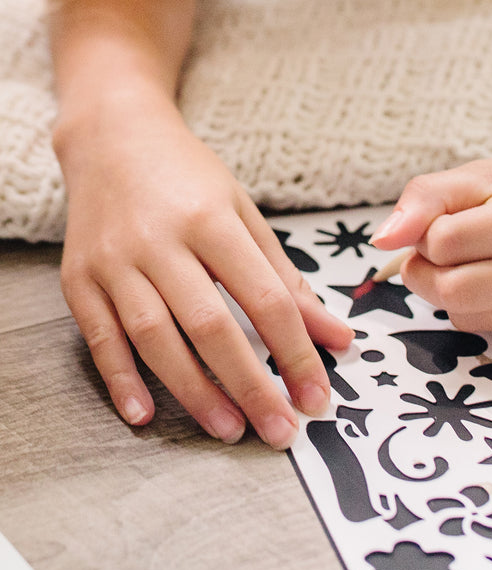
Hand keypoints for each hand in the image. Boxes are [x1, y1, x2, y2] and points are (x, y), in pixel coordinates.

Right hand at [57, 101, 352, 447]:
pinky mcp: (78, 278)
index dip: (296, 352)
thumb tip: (335, 336)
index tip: (316, 396)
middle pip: (211, 326)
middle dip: (251, 386)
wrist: (113, 138)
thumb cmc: (190, 178)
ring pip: (155, 338)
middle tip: (280, 431)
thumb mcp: (245, 216)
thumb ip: (287, 279)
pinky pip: (99, 337)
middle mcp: (160, 241)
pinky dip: (120, 379)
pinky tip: (143, 416)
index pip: (265, 298)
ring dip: (194, 392)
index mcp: (212, 220)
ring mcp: (114, 261)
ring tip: (230, 430)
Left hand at [371, 140, 491, 347]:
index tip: (444, 221)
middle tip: (441, 249)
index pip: (449, 243)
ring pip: (466, 318)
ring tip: (482, 260)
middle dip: (429, 270)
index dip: (431, 232)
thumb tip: (382, 240)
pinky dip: (484, 307)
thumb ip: (429, 197)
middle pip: (453, 292)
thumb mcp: (490, 174)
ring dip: (454, 290)